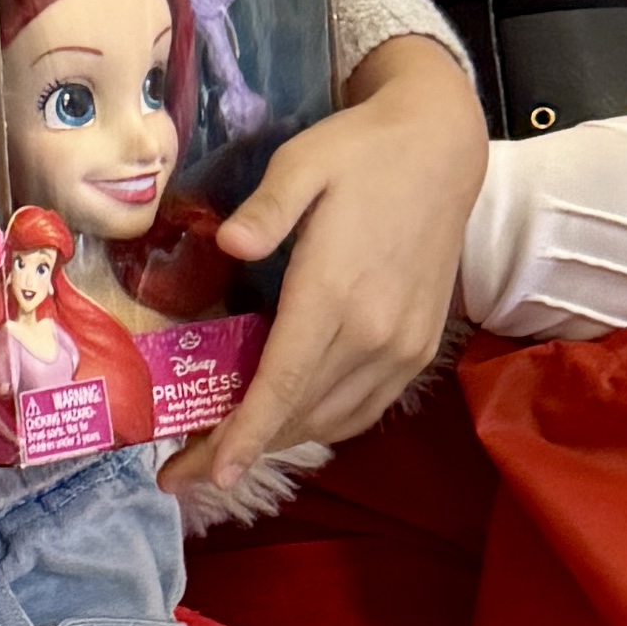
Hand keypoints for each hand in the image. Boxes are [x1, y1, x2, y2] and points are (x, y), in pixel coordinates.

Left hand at [163, 36, 485, 503]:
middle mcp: (374, 336)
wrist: (441, 149)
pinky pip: (365, 408)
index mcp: (334, 294)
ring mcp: (403, 348)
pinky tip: (289, 419)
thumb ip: (265, 207)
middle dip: (242, 450)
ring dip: (280, 440)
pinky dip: (322, 424)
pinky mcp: (420, 348)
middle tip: (185, 468)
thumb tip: (227, 243)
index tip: (213, 475)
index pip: (283, 384)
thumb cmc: (360, 152)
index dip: (245, 436)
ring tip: (225, 449)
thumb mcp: (303, 162)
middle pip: (300, 415)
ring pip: (332, 420)